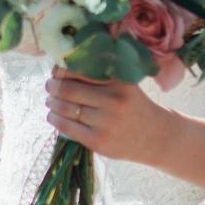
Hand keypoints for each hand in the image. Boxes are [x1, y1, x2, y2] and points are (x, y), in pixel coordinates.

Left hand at [44, 67, 174, 164]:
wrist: (155, 136)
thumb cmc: (134, 105)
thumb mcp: (125, 83)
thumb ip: (101, 72)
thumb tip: (64, 63)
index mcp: (119, 81)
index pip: (79, 70)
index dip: (62, 69)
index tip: (57, 70)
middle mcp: (113, 100)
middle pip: (67, 89)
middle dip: (52, 86)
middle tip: (49, 85)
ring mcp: (106, 122)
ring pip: (65, 108)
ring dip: (52, 102)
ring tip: (51, 100)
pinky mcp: (98, 141)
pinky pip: (67, 127)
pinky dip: (55, 119)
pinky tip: (53, 115)